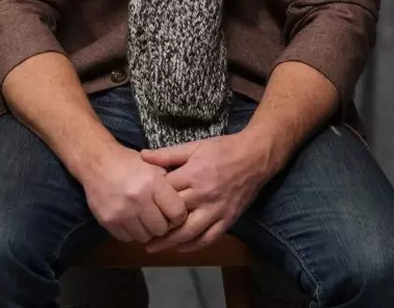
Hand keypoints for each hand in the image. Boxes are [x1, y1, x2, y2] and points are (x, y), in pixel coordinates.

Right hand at [82, 142, 188, 243]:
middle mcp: (139, 199)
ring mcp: (122, 212)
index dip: (178, 215)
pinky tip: (130, 219)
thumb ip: (171, 185)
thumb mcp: (155, 167)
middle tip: (158, 216)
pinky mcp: (109, 222)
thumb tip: (187, 207)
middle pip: (162, 229)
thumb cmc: (131, 164)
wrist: (98, 162)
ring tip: (143, 217)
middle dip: (163, 224)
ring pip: (145, 237)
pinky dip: (131, 232)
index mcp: (154, 183)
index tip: (174, 212)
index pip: (178, 213)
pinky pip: (128, 239)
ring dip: (147, 230)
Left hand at [138, 132, 268, 252]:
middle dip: (156, 224)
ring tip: (154, 247)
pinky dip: (193, 246)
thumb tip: (142, 155)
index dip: (151, 198)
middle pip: (174, 215)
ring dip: (170, 242)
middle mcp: (204, 195)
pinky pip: (209, 238)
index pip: (166, 192)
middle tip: (139, 232)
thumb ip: (168, 154)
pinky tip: (180, 247)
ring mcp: (216, 210)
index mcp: (193, 174)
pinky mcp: (228, 220)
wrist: (254, 157)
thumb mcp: (194, 146)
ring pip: (190, 232)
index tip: (139, 203)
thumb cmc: (222, 149)